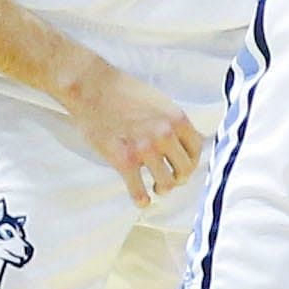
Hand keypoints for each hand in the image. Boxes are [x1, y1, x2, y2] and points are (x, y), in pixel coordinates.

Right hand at [57, 58, 205, 206]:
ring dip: (163, 189)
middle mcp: (165, 135)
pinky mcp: (123, 160)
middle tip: (171, 179)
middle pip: (184, 168)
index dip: (192, 161)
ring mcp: (145, 149)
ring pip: (166, 182)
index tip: (184, 166)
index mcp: (176, 119)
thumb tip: (181, 141)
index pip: (197, 149)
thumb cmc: (123, 91)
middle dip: (179, 177)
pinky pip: (138, 189)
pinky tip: (142, 201)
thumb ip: (171, 122)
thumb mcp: (159, 101)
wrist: (92, 87)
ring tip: (158, 189)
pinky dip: (142, 199)